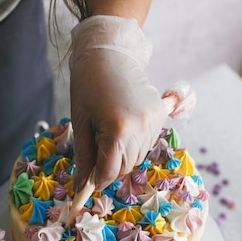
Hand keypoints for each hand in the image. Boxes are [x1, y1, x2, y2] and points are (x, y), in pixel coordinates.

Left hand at [69, 15, 167, 190]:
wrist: (110, 53)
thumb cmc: (88, 85)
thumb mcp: (81, 122)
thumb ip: (84, 158)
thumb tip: (82, 187)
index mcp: (117, 131)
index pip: (109, 172)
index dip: (97, 180)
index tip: (88, 183)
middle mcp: (140, 129)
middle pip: (125, 168)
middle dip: (110, 168)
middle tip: (96, 152)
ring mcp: (153, 122)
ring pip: (137, 157)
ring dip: (122, 155)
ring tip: (109, 132)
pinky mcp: (160, 115)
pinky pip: (147, 142)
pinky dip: (134, 142)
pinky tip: (123, 124)